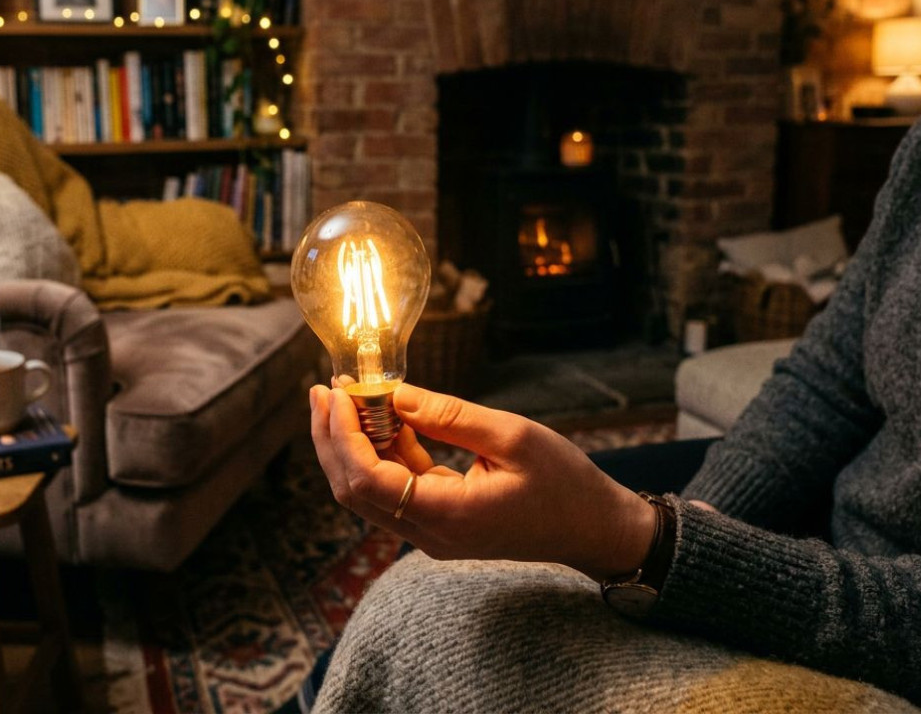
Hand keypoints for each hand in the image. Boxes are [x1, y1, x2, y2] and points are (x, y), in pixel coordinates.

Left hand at [310, 383, 656, 580]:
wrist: (596, 529)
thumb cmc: (565, 484)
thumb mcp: (512, 437)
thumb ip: (449, 416)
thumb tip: (394, 393)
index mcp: (445, 515)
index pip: (366, 478)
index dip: (342, 434)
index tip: (335, 391)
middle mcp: (429, 532)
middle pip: (353, 488)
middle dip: (332, 437)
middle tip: (324, 389)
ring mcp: (431, 532)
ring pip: (368, 491)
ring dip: (352, 444)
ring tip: (345, 396)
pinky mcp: (439, 522)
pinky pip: (395, 489)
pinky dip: (382, 453)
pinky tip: (385, 417)